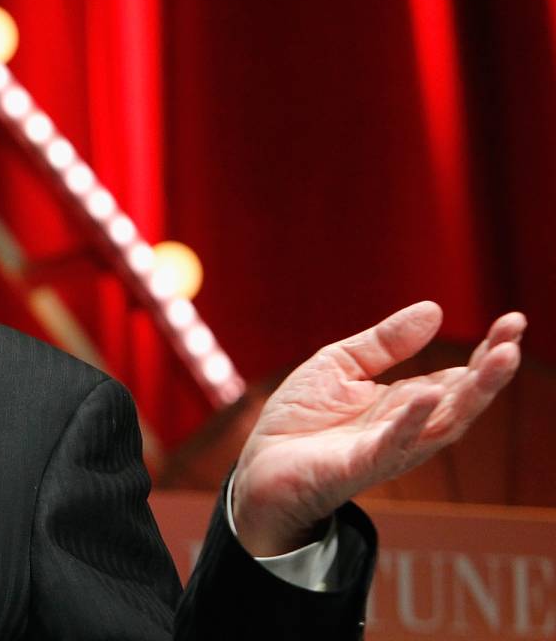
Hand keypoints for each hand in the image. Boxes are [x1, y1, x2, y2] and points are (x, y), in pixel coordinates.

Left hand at [231, 301, 524, 555]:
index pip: (458, 375)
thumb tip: (434, 310)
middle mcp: (408, 426)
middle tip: (515, 338)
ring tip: (500, 359)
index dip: (487, 350)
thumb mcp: (340, 365)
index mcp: (406, 401)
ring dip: (472, 393)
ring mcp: (389, 448)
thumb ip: (385, 342)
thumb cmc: (301, 420)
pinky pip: (394, 443)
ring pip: (443, 423)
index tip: (514, 320)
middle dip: (491, 370)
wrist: (260, 466)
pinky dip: (412, 420)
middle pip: (461, 399)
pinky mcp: (361, 465)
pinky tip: (429, 395)